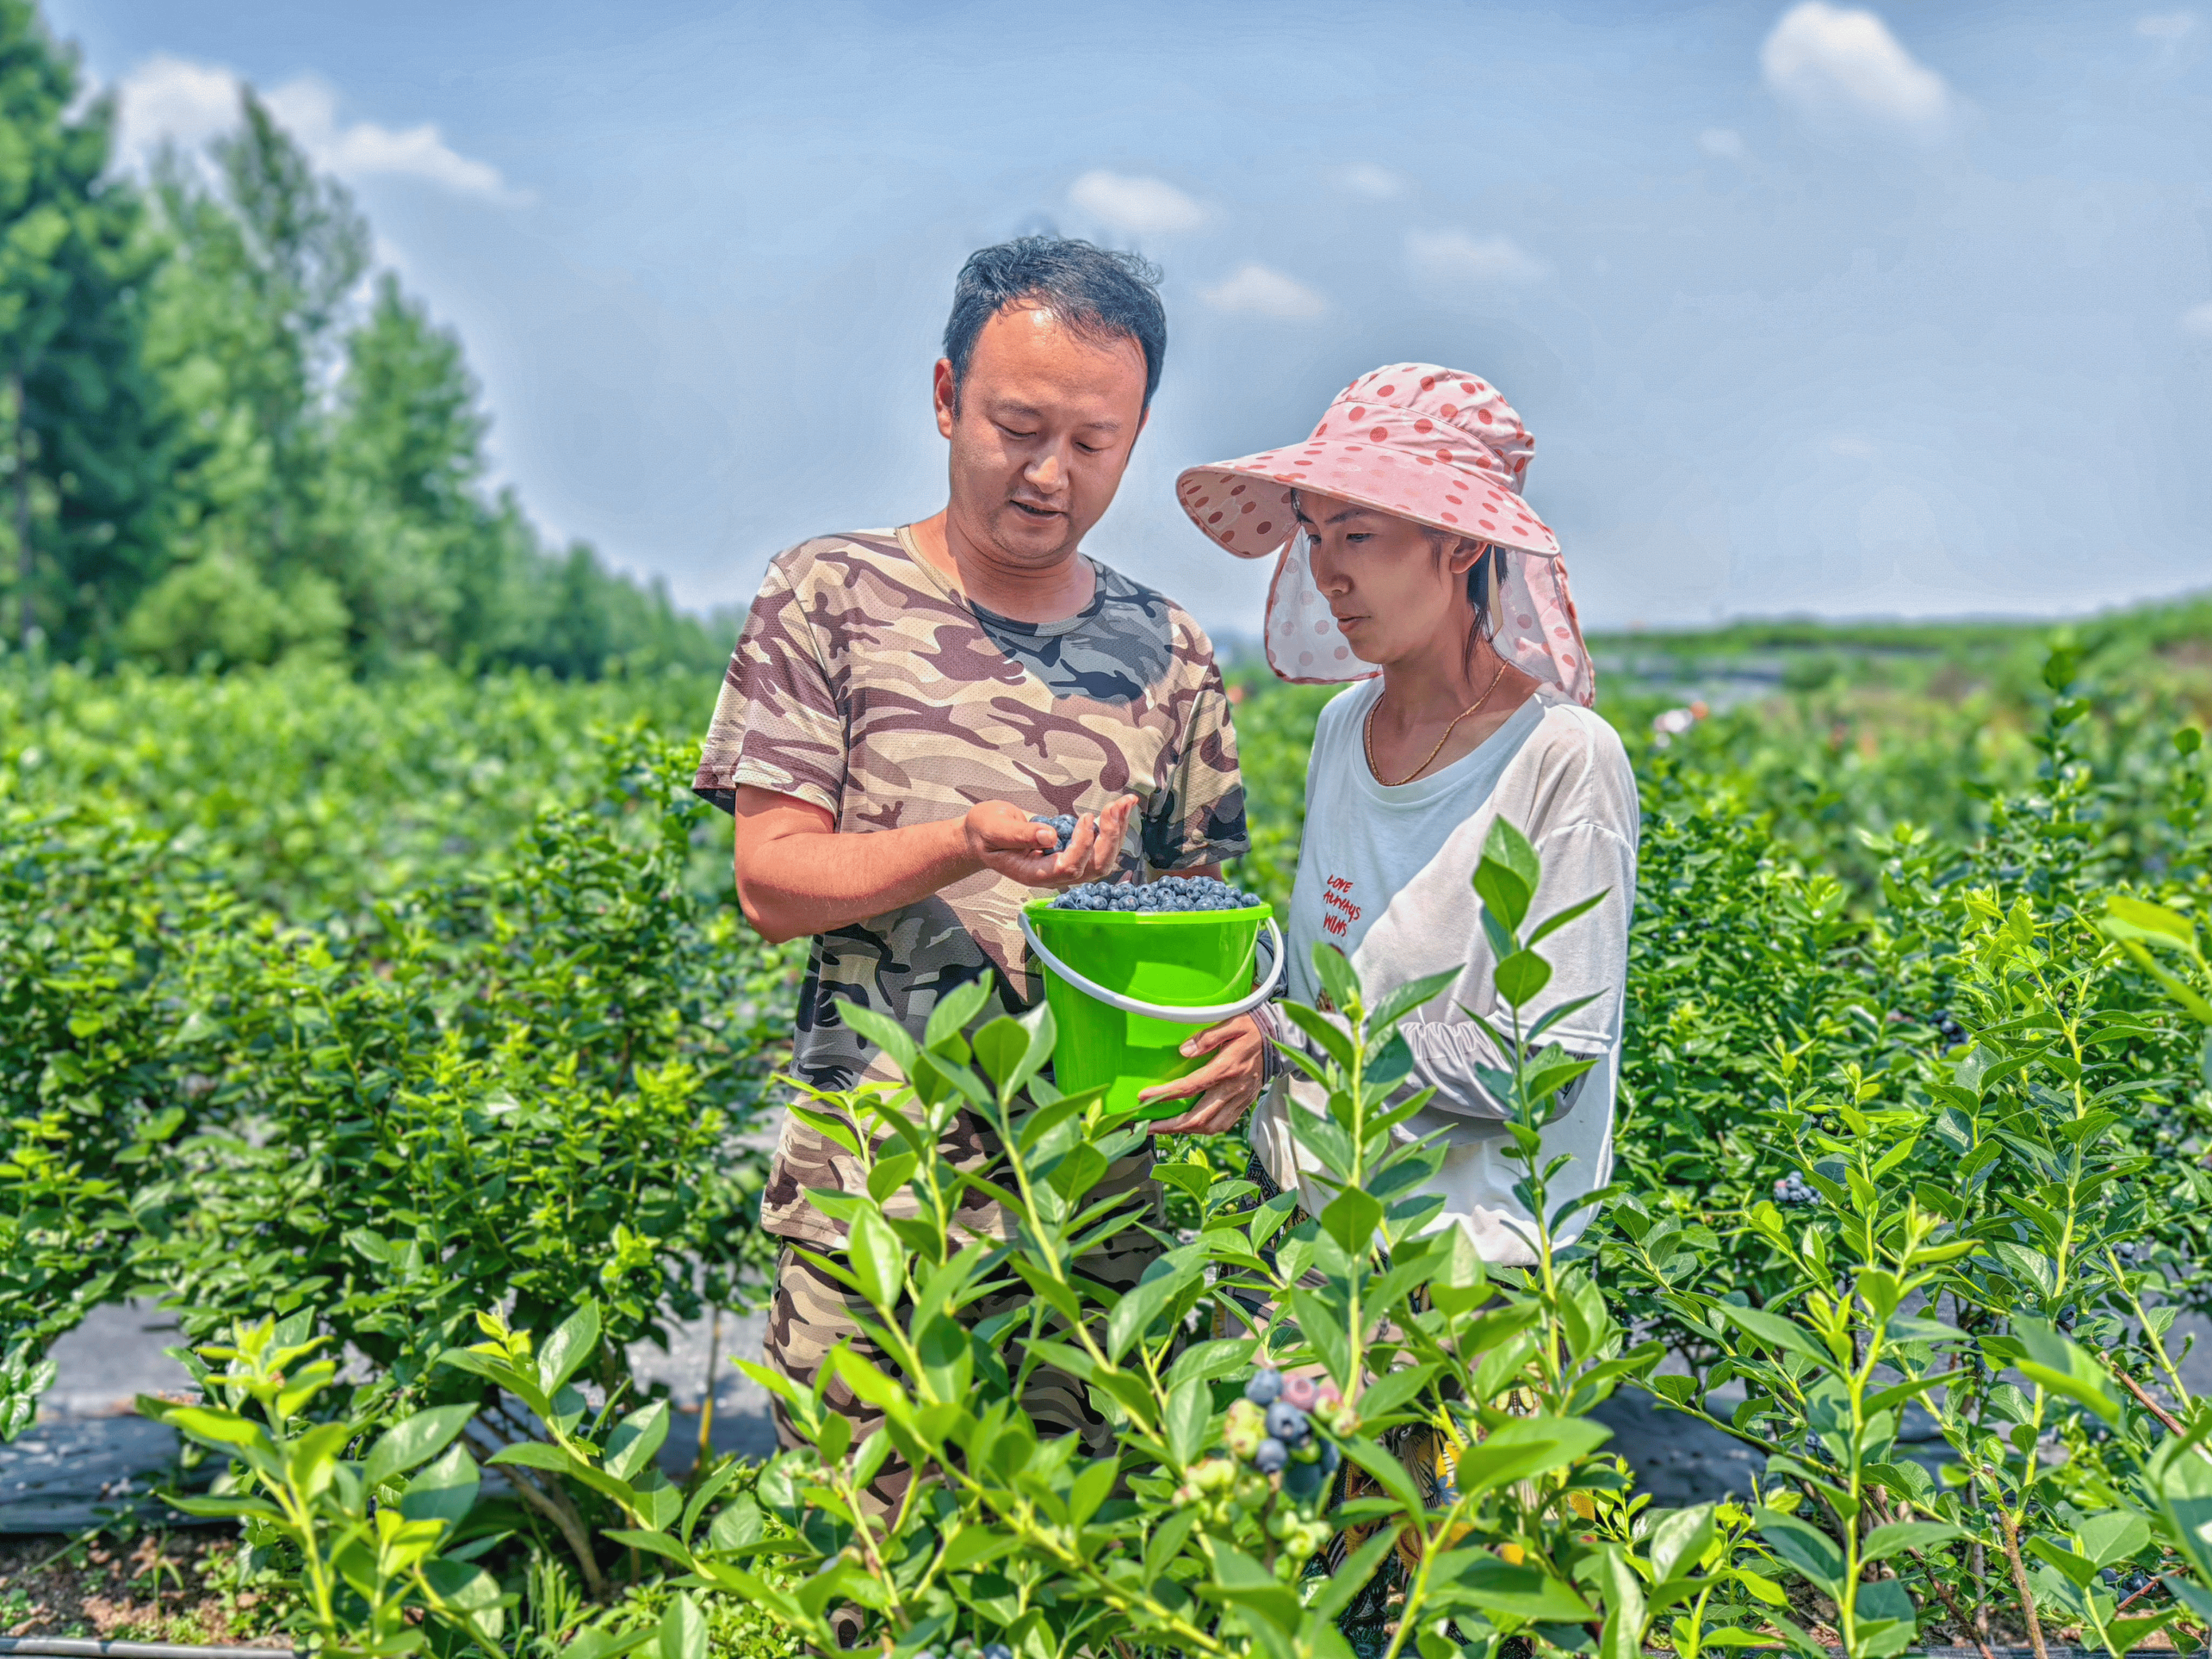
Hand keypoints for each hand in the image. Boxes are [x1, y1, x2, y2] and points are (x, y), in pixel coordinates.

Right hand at [964, 797, 1138, 889]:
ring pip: (1103, 861)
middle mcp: (1054, 875)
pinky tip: (1119, 809)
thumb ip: (1019, 835)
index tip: (1085, 817)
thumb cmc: (985, 832)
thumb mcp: (994, 829)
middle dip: (1111, 836)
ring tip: (1125, 802)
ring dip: (1118, 831)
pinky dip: (1113, 829)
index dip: (1083, 845)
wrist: (983, 836)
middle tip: (1118, 804)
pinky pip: (1100, 850)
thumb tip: (1050, 837)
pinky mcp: (1073, 855)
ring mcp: (1065, 867)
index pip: (1069, 868)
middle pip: (1095, 868)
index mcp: (1034, 873)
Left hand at [1141, 1015, 1267, 1134]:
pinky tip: (1191, 1127)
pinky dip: (1205, 1130)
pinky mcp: (1244, 1103)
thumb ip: (1207, 1037)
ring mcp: (1240, 1099)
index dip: (1165, 1094)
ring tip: (1165, 1129)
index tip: (1144, 1097)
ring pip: (1211, 1126)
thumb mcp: (1232, 1023)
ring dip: (1186, 1131)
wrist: (1280, 1040)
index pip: (1190, 1086)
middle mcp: (1233, 1088)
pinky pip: (1223, 1124)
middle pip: (1199, 1117)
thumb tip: (1184, 1051)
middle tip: (1148, 1126)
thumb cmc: (1252, 1028)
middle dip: (1170, 1126)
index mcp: (1227, 1068)